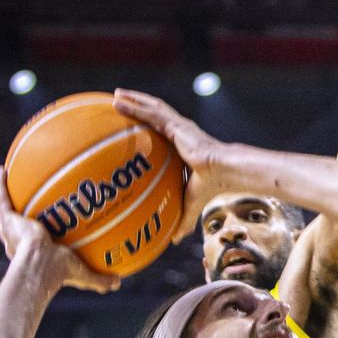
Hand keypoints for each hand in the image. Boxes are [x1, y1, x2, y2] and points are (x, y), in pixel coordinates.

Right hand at [0, 169, 118, 293]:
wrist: (39, 265)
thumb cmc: (58, 272)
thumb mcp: (82, 274)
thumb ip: (98, 279)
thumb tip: (118, 283)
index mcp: (30, 253)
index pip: (31, 242)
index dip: (33, 233)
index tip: (40, 226)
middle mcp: (17, 241)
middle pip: (15, 224)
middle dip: (17, 213)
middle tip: (24, 199)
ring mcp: (10, 229)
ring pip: (5, 209)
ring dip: (5, 195)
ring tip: (7, 178)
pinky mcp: (8, 219)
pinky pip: (3, 197)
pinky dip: (1, 184)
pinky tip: (3, 169)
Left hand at [112, 89, 230, 242]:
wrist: (222, 171)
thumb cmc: (211, 185)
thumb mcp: (191, 203)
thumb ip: (182, 219)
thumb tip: (174, 241)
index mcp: (181, 146)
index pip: (161, 133)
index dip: (147, 127)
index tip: (133, 126)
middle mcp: (178, 132)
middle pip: (153, 115)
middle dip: (136, 108)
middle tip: (117, 104)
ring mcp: (177, 125)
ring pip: (151, 108)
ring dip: (132, 100)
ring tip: (115, 96)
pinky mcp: (175, 123)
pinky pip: (150, 111)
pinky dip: (133, 105)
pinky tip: (118, 101)